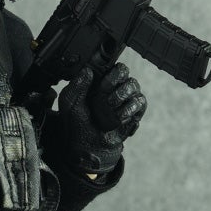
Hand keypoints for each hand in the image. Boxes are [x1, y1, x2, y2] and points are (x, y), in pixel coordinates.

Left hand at [55, 61, 146, 175]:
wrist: (90, 146)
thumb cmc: (79, 124)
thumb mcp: (70, 104)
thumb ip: (76, 85)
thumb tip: (87, 70)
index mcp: (99, 80)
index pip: (110, 64)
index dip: (106, 71)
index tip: (98, 83)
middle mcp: (115, 85)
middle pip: (124, 70)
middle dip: (113, 83)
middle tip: (103, 95)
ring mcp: (127, 96)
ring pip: (133, 85)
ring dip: (119, 98)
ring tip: (109, 110)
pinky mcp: (137, 109)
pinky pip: (140, 101)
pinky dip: (128, 110)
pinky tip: (118, 118)